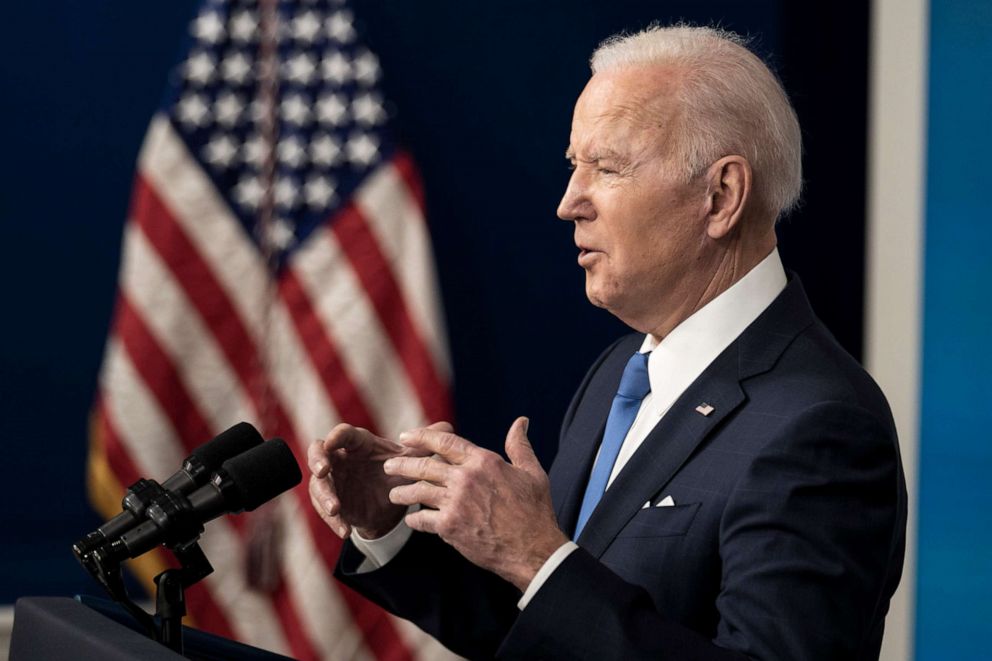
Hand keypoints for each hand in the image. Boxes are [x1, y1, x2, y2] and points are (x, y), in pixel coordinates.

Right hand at [307, 422, 449, 538]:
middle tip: (323, 471)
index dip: (336, 436)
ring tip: (336, 509)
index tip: (333, 443)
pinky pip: (325, 512)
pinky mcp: (332, 503)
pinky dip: (334, 522)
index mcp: (357, 443)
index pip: (343, 434)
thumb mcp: (412, 461)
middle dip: (317, 460)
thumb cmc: (397, 472)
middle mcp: (340, 459)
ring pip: (318, 485)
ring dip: (324, 497)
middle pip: (318, 453)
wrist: (392, 503)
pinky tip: (345, 531)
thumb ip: (426, 445)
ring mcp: (333, 481)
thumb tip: (448, 426)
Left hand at [384, 417, 568, 590]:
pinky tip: (411, 520)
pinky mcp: (450, 526)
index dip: (421, 436)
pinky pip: (422, 519)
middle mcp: (466, 478)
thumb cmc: (535, 511)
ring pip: (418, 491)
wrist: (533, 549)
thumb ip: (519, 446)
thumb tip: (520, 422)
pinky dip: (414, 520)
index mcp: (483, 461)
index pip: (444, 441)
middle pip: (424, 465)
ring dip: (402, 492)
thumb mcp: (532, 472)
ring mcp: (456, 502)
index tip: (406, 436)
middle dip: (402, 463)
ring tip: (393, 494)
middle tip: (389, 465)